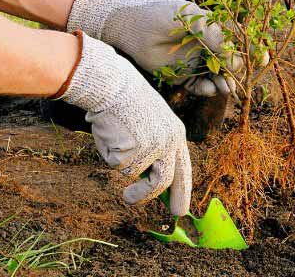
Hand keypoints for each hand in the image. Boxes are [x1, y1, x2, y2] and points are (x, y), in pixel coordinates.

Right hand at [57, 32, 191, 214]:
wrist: (113, 84)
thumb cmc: (126, 103)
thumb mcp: (151, 124)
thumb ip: (155, 149)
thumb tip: (150, 181)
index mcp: (176, 134)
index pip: (184, 169)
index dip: (182, 190)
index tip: (180, 209)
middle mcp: (169, 143)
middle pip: (165, 181)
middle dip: (154, 198)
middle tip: (141, 206)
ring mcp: (152, 148)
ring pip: (137, 176)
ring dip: (129, 179)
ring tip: (121, 173)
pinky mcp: (133, 151)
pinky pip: (118, 165)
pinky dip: (111, 155)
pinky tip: (111, 135)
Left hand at [66, 0, 233, 96]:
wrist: (131, 26)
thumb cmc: (161, 15)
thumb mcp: (191, 18)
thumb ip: (214, 34)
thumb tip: (233, 55)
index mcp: (213, 29)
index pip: (235, 41)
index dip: (248, 51)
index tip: (258, 60)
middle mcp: (207, 47)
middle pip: (229, 63)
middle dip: (234, 72)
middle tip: (233, 77)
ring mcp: (196, 62)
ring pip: (216, 77)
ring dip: (223, 83)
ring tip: (224, 88)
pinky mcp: (183, 75)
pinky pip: (199, 86)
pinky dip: (206, 90)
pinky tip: (209, 89)